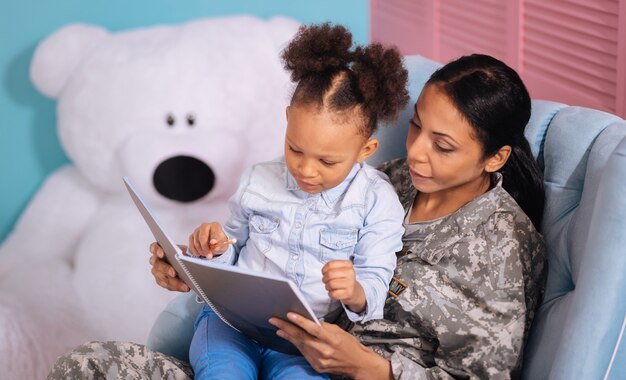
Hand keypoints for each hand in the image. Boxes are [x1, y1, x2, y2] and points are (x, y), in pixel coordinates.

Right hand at [149, 242, 188, 291]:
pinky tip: (184, 287)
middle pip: (157, 264)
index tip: (162, 254)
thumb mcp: (185, 251)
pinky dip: (176, 287)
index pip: (154, 248)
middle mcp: (156, 260)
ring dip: (173, 282)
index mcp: (160, 249)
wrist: (186, 263)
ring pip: (161, 277)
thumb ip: (183, 253)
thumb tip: (187, 259)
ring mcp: (157, 271)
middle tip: (173, 273)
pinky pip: (166, 285)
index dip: (156, 250)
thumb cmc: (183, 254)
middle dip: (165, 269)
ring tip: (184, 285)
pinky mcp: (161, 280)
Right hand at [188, 222, 228, 257]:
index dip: (213, 238)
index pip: (214, 232)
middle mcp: (205, 226)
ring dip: (200, 250)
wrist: (214, 242)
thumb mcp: (223, 245)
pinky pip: (191, 244)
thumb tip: (216, 248)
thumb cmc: (219, 242)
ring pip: (196, 242)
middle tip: (209, 256)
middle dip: (205, 248)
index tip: (213, 243)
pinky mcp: (192, 236)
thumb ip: (220, 246)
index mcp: (215, 226)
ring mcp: (197, 230)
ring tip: (206, 254)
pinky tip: (199, 254)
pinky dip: (195, 251)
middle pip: (202, 237)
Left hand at [268, 313, 391, 378]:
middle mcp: (325, 350)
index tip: (289, 314)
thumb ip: (324, 326)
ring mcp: (320, 360)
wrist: (358, 364)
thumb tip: (309, 320)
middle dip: (286, 327)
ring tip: (278, 328)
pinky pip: (304, 353)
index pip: (313, 329)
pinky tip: (288, 338)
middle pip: (302, 337)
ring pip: (300, 345)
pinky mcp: (317, 367)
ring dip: (288, 336)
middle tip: (274, 320)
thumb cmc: (349, 344)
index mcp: (332, 339)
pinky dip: (296, 345)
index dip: (300, 321)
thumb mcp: (339, 331)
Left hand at [322, 260, 365, 312]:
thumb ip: (330, 267)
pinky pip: (333, 294)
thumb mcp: (339, 269)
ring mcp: (350, 283)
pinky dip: (330, 294)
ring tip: (330, 287)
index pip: (331, 264)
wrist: (354, 290)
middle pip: (330, 274)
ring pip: (331, 284)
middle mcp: (351, 273)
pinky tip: (333, 292)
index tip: (325, 273)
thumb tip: (324, 272)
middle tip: (326, 281)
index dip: (324, 269)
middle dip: (324, 278)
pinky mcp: (348, 293)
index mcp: (348, 264)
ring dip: (327, 286)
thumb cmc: (343, 278)